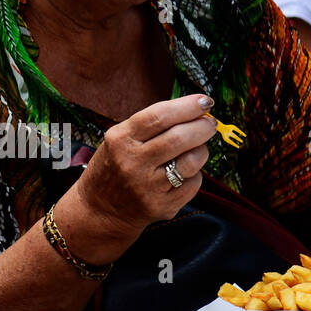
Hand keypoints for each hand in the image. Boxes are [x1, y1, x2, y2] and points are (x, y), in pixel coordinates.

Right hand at [72, 94, 217, 239]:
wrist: (100, 209)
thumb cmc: (115, 166)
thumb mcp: (120, 139)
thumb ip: (153, 124)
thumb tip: (196, 110)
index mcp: (120, 140)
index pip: (159, 116)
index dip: (187, 106)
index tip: (204, 101)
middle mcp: (132, 163)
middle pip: (179, 138)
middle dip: (202, 127)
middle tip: (210, 124)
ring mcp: (147, 188)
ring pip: (191, 162)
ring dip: (202, 150)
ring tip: (199, 147)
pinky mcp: (161, 206)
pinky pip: (192, 184)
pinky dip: (195, 173)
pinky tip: (185, 171)